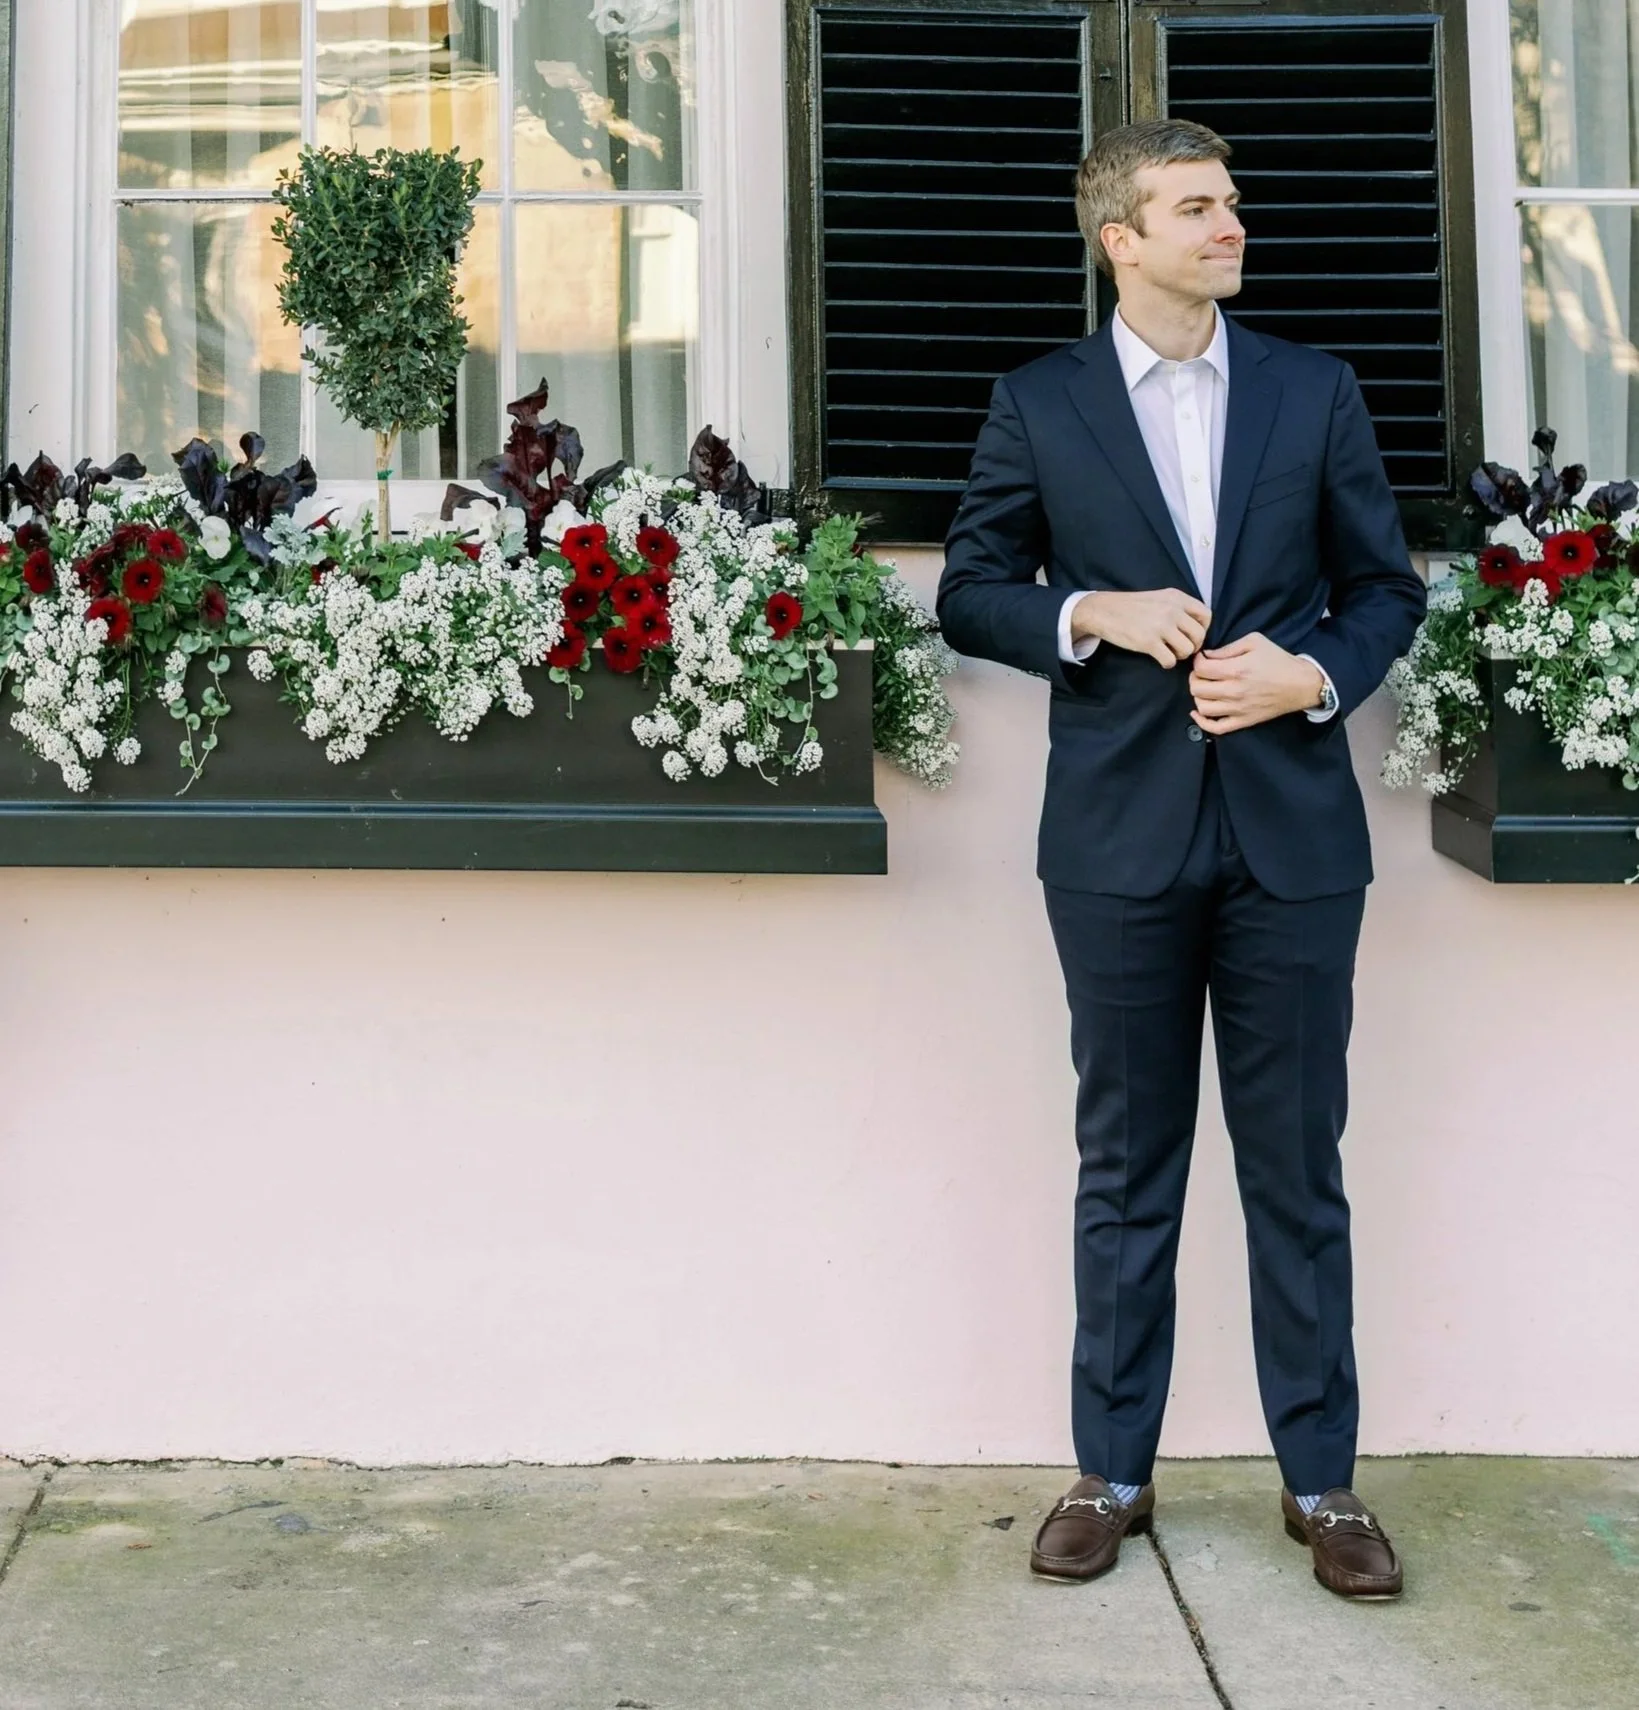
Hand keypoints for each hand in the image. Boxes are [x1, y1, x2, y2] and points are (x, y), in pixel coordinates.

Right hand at [1070, 588, 1211, 668]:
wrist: (1104, 611)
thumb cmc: (1132, 607)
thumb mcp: (1159, 598)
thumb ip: (1179, 608)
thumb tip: (1196, 628)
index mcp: (1177, 597)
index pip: (1206, 615)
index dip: (1203, 629)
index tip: (1191, 635)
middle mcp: (1172, 610)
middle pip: (1199, 635)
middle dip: (1193, 646)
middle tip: (1180, 648)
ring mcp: (1161, 626)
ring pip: (1187, 649)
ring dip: (1180, 655)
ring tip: (1169, 652)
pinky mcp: (1149, 642)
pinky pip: (1171, 660)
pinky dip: (1167, 663)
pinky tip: (1159, 658)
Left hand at [1189, 634, 1324, 734]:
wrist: (1301, 684)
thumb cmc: (1279, 660)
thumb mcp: (1255, 642)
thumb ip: (1228, 648)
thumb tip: (1207, 655)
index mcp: (1236, 670)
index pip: (1201, 669)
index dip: (1197, 662)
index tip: (1202, 659)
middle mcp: (1234, 691)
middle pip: (1197, 688)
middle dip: (1195, 678)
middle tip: (1203, 673)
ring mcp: (1238, 709)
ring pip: (1202, 708)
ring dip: (1198, 697)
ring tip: (1206, 688)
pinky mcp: (1243, 721)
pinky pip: (1215, 728)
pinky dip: (1201, 722)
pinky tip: (1198, 712)